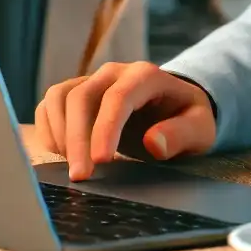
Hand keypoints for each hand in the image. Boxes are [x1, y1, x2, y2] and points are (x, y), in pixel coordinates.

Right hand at [35, 62, 215, 180]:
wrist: (174, 108)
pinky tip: (64, 155)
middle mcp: (114, 72)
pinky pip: (49, 106)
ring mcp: (92, 80)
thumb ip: (181, 134)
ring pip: (59, 97)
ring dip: (60, 134)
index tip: (101, 161)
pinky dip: (50, 130)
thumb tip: (154, 143)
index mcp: (146, 76)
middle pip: (81, 97)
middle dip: (76, 139)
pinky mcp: (75, 93)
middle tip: (80, 177)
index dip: (105, 128)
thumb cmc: (188, 119)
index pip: (118, 97)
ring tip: (74, 167)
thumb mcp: (200, 129)